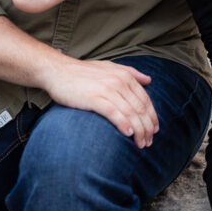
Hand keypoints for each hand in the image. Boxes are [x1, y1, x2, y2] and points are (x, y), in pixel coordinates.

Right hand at [42, 58, 158, 148]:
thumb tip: (149, 80)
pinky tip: (128, 134)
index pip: (145, 99)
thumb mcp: (109, 67)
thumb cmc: (83, 72)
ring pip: (129, 112)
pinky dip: (123, 123)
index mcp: (125, 75)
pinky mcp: (94, 98)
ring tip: (141, 143)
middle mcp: (119, 81)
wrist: (58, 71)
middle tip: (149, 142)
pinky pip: (113, 112)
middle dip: (147, 127)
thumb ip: (130, 72)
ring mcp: (107, 89)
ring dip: (138, 130)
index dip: (152, 116)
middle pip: (139, 108)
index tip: (154, 130)